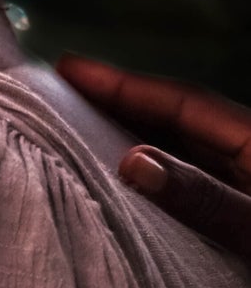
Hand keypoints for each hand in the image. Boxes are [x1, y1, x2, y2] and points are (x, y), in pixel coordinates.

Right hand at [56, 54, 250, 258]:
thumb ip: (202, 197)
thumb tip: (132, 162)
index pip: (184, 102)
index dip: (125, 85)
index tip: (67, 68)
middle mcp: (249, 154)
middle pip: (178, 122)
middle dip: (119, 106)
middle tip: (57, 93)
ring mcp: (246, 185)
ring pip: (182, 154)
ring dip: (131, 142)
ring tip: (75, 132)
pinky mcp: (240, 219)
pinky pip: (189, 187)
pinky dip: (151, 179)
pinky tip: (121, 184)